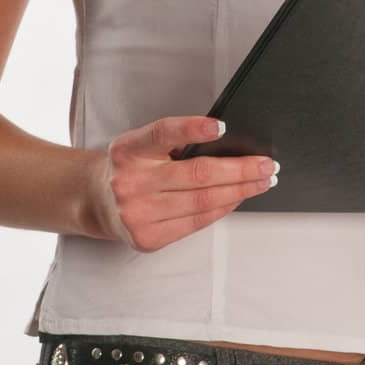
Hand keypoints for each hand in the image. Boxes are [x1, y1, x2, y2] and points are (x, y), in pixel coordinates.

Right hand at [82, 116, 278, 251]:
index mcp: (128, 150)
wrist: (96, 201)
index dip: (192, 128)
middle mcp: (130, 182)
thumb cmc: (130, 166)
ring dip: (240, 191)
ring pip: (202, 202)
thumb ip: (174, 142)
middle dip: (240, 170)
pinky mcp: (147, 237)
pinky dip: (223, 209)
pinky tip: (237, 198)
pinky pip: (196, 223)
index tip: (221, 126)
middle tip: (267, 164)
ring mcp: (137, 213)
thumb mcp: (141, 144)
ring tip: (261, 182)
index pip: (163, 133)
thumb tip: (229, 145)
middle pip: (197, 174)